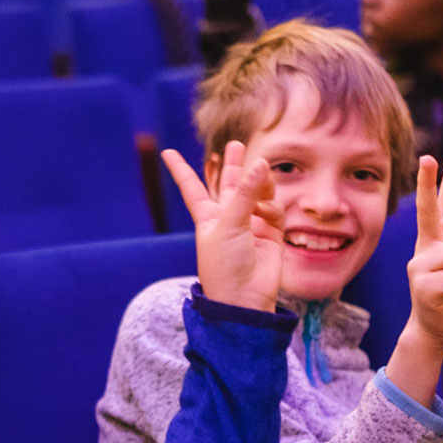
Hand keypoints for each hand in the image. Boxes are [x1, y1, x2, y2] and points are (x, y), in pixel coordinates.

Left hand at [166, 142, 283, 312]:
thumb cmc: (225, 265)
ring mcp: (251, 224)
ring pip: (257, 192)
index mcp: (207, 217)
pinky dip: (271, 206)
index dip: (180, 169)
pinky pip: (274, 209)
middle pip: (230, 184)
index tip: (168, 153)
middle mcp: (229, 217)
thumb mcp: (229, 225)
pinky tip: (267, 210)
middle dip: (233, 165)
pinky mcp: (271, 233)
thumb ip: (245, 193)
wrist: (245, 298)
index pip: (192, 187)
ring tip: (261, 178)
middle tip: (236, 144)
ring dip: (259, 183)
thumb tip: (260, 162)